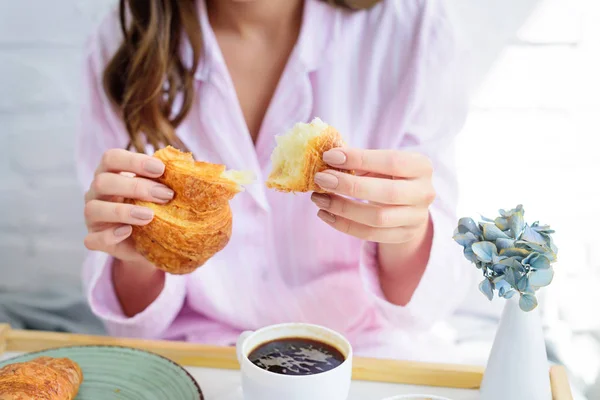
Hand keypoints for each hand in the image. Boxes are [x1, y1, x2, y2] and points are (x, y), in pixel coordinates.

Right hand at [83, 149, 173, 264]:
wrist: (148, 243)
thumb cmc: (155, 208)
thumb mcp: (160, 193)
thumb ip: (169, 181)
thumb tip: (194, 168)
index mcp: (111, 174)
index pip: (111, 158)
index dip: (134, 161)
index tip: (161, 169)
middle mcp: (97, 193)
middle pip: (103, 181)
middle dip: (135, 187)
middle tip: (165, 196)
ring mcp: (92, 217)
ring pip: (93, 209)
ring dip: (123, 211)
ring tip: (150, 216)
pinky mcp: (94, 239)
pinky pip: (92, 239)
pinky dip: (109, 235)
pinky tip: (128, 232)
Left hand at [311, 148, 434, 242]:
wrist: (408, 204)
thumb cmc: (388, 176)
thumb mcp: (379, 163)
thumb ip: (358, 159)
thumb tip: (328, 157)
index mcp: (421, 166)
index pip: (391, 162)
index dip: (360, 158)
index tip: (329, 156)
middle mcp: (424, 193)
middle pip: (387, 193)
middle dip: (349, 185)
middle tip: (321, 179)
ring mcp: (416, 218)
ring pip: (377, 218)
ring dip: (343, 208)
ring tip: (319, 199)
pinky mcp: (403, 235)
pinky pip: (370, 234)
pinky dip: (344, 225)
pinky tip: (326, 214)